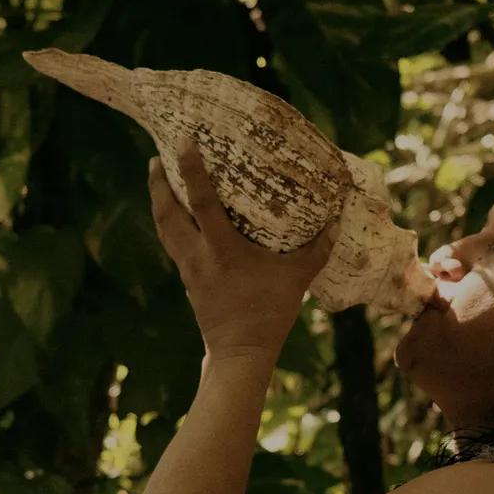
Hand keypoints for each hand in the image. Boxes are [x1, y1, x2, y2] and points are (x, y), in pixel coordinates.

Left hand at [148, 137, 343, 358]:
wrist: (241, 353)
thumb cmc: (269, 313)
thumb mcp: (297, 279)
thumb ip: (316, 249)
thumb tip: (337, 221)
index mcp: (222, 249)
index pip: (201, 200)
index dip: (191, 169)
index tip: (183, 140)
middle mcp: (198, 255)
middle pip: (167, 212)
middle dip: (158, 183)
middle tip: (157, 157)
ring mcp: (189, 269)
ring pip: (163, 229)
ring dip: (158, 202)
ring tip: (158, 180)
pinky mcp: (187, 281)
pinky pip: (172, 245)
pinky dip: (168, 225)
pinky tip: (174, 219)